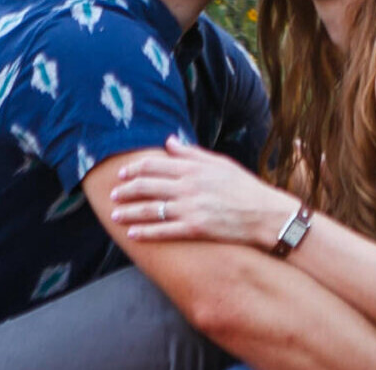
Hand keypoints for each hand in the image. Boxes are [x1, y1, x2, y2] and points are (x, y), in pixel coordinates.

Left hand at [110, 137, 297, 250]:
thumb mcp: (219, 162)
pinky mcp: (194, 228)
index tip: (123, 172)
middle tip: (113, 193)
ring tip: (115, 214)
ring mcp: (190, 208)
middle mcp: (188, 185)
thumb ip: (191, 153)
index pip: (156, 164)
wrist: (263, 213)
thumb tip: (169, 141)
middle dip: (126, 190)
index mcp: (194, 167)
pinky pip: (164, 231)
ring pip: (151, 209)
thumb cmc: (242, 186)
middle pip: (148, 185)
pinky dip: (145, 232)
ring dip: (129, 211)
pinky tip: (132, 233)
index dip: (136, 168)